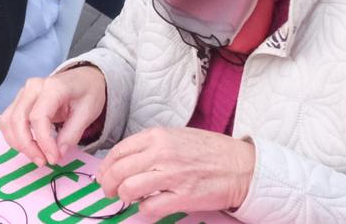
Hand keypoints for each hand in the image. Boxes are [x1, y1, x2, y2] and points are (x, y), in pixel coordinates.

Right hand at [0, 65, 106, 166]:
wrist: (84, 78)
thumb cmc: (88, 93)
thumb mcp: (88, 113)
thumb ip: (72, 134)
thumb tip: (57, 154)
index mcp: (52, 87)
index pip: (38, 117)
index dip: (44, 142)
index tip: (54, 159)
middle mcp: (32, 87)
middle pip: (18, 119)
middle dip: (27, 146)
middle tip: (43, 162)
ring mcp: (23, 92)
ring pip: (8, 121)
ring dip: (18, 143)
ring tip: (37, 157)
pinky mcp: (19, 100)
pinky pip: (8, 120)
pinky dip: (14, 137)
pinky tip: (29, 147)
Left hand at [95, 125, 255, 218]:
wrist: (240, 166)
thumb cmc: (211, 151)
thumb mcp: (176, 136)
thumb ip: (151, 145)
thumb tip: (127, 159)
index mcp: (157, 137)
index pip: (119, 151)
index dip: (106, 166)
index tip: (104, 174)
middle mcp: (161, 154)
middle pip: (118, 171)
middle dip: (108, 184)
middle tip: (109, 191)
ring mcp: (171, 176)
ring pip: (129, 189)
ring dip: (124, 197)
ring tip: (127, 199)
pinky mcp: (183, 197)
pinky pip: (150, 207)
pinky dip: (144, 210)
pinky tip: (148, 207)